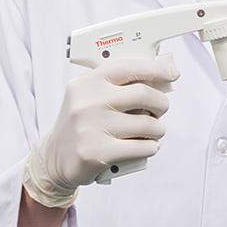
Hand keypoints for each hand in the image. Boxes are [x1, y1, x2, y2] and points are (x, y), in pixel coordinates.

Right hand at [23, 55, 176, 207]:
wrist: (55, 158)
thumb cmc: (83, 124)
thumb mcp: (91, 97)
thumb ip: (120, 87)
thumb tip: (162, 77)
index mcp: (87, 83)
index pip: (128, 67)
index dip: (155, 69)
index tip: (170, 74)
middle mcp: (88, 103)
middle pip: (145, 94)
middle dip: (161, 103)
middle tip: (160, 110)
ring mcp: (92, 128)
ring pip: (149, 124)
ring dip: (158, 130)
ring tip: (151, 132)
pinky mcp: (99, 153)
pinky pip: (144, 147)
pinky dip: (151, 147)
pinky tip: (144, 146)